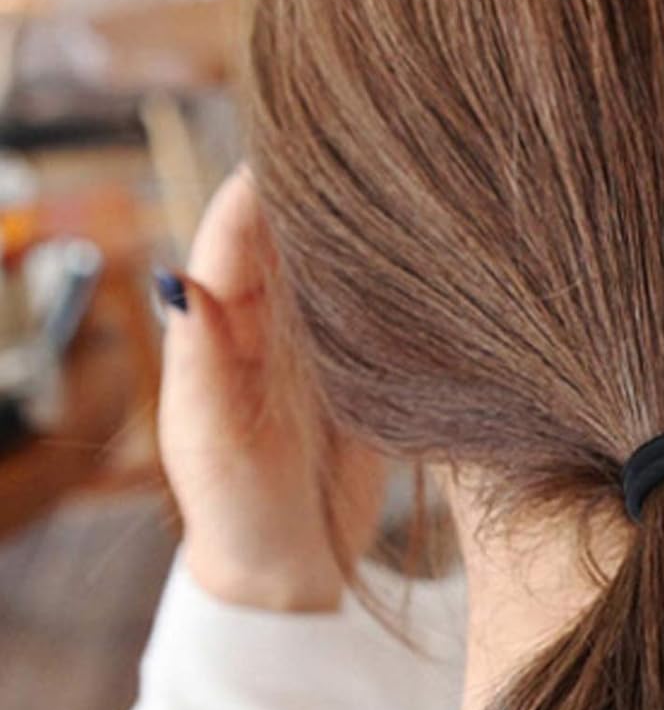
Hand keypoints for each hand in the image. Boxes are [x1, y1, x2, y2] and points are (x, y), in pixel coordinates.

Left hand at [156, 166, 389, 610]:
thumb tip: (178, 279)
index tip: (298, 140)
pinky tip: (440, 258)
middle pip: (296, 237)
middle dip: (323, 192)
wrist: (293, 569)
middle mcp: (273, 323)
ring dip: (371, 232)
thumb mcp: (209, 439)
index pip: (238, 237)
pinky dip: (409, 287)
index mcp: (224, 328)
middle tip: (375, 143)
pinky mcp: (373, 374)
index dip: (261, 189)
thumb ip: (200, 362)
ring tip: (414, 185)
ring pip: (346, 268)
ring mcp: (326, 347)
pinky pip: (390, 317)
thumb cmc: (236, 511)